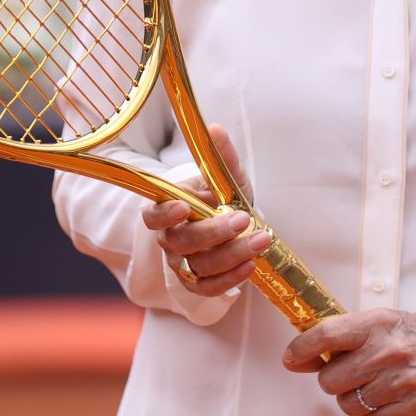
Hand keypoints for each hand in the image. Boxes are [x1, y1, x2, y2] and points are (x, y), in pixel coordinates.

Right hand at [142, 125, 267, 298]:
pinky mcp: (197, 283)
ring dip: (232, 255)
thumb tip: (214, 128)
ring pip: (199, 266)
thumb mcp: (225, 175)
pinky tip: (251, 264)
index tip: (184, 207)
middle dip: (214, 232)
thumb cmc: (222, 197)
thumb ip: (220, 156)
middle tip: (243, 219)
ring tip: (261, 239)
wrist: (233, 224)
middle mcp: (171, 239)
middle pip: (182, 241)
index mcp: (169, 208)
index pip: (153, 215)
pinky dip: (230, 279)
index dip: (164, 214)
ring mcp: (182, 263)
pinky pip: (208, 288)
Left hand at [283, 303, 415, 415]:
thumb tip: (302, 358)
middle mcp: (389, 351)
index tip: (292, 359)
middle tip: (348, 375)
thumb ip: (345, 337)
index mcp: (377, 324)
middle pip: (331, 380)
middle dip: (333, 381)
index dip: (301, 349)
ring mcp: (403, 381)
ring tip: (371, 388)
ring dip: (353, 400)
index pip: (325, 335)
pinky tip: (382, 402)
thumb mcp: (383, 322)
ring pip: (349, 405)